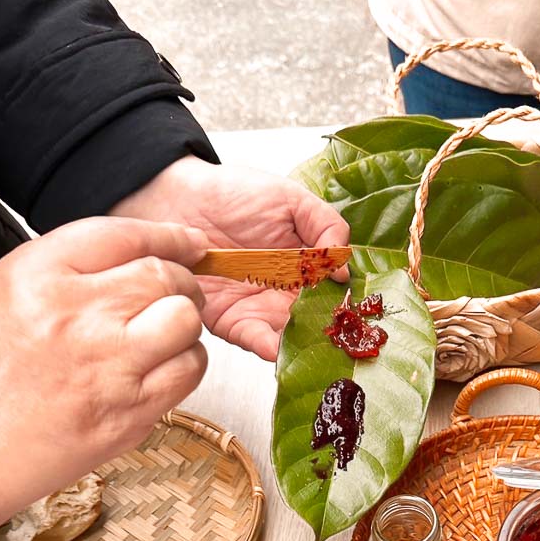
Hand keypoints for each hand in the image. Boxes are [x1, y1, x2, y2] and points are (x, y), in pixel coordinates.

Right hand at [0, 217, 208, 540]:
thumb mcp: (10, 288)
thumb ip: (76, 263)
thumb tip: (148, 250)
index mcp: (41, 276)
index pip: (126, 236)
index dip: (169, 236)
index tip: (189, 242)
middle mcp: (78, 316)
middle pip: (164, 277)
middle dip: (181, 282)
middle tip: (176, 295)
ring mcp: (109, 366)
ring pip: (186, 321)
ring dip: (184, 324)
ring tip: (163, 334)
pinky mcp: (131, 411)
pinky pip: (189, 369)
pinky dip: (185, 363)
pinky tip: (161, 366)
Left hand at [110, 156, 348, 360]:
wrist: (180, 198)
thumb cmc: (235, 194)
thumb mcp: (292, 200)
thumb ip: (326, 224)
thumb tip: (344, 265)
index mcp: (306, 266)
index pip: (335, 290)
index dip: (348, 301)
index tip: (359, 308)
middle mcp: (287, 293)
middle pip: (318, 320)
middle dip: (331, 331)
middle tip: (343, 336)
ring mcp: (261, 309)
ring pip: (292, 336)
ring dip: (305, 342)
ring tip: (316, 344)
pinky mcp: (231, 320)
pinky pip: (254, 338)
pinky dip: (268, 346)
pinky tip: (279, 346)